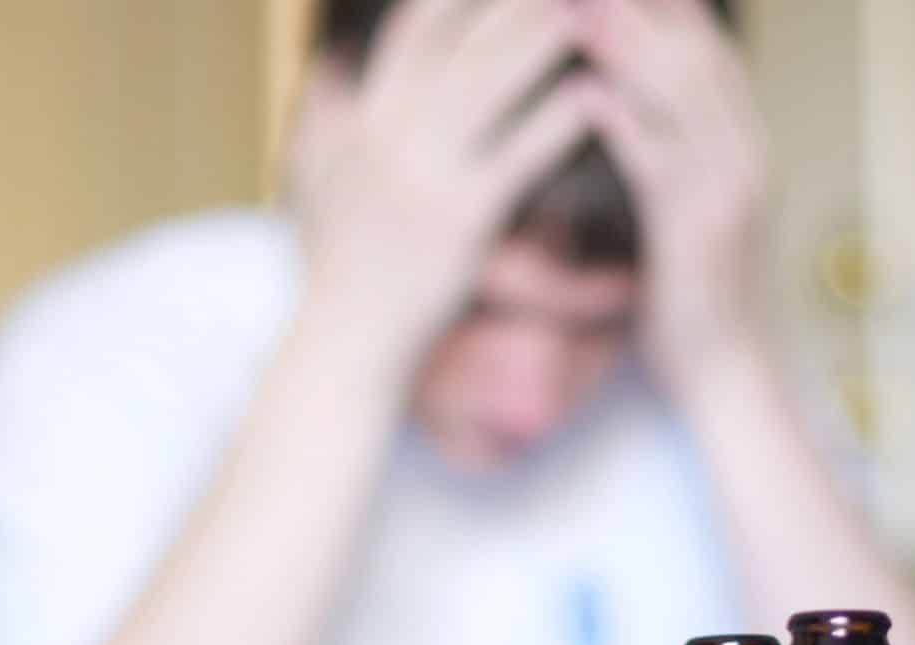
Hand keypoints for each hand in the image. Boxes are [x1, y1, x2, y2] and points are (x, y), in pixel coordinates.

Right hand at [287, 0, 601, 387]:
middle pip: (460, 40)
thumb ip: (326, 117)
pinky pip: (518, 154)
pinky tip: (594, 97)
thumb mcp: (320, 180)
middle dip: (513, 2)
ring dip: (542, 38)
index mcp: (365, 118)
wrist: (347, 340)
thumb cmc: (342, 264)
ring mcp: (423, 173)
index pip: (414, 27)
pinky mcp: (461, 218)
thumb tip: (329, 62)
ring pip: (489, 83)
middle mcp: (390, 133)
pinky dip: (558, 120)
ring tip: (588, 14)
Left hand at [578, 0, 772, 395]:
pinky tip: (582, 90)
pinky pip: (660, 161)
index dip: (666, 5)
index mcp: (744, 142)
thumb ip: (668, 152)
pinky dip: (623, 119)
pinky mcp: (699, 230)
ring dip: (625, 41)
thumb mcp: (687, 210)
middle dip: (642, 6)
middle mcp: (746, 152)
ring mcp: (728, 189)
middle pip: (696, 49)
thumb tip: (623, 99)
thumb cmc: (694, 296)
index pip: (706, 46)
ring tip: (575, 6)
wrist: (728, 374)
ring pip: (682, 91)